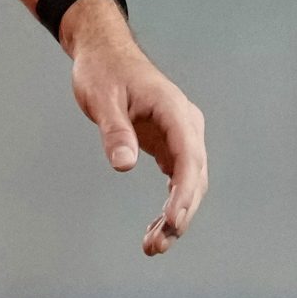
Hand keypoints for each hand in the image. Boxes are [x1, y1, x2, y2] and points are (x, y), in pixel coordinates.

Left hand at [65, 0, 208, 255]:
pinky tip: (158, 228)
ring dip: (175, 215)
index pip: (189, 158)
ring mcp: (181, 135)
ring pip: (189, 183)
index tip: (173, 222)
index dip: (184, 194)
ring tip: (153, 246)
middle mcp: (186, 125)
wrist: (103, 51)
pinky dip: (169, 204)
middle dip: (180, 214)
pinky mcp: (170, 144)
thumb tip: (124, 165)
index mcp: (175, 110)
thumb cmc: (103, 69)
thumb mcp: (102, 97)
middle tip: (156, 245)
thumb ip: (115, 130)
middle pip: (194, 177)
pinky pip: (177, 179)